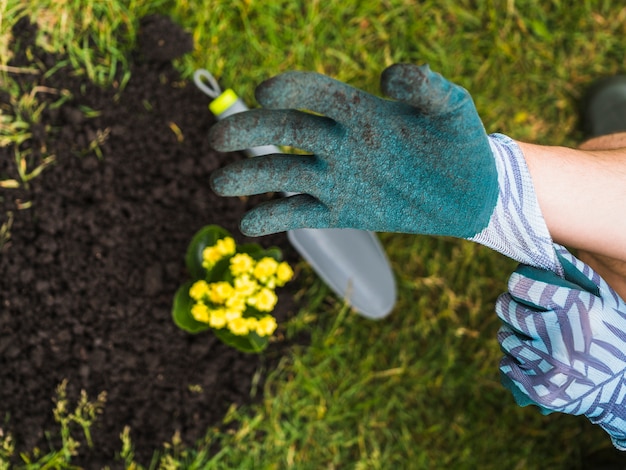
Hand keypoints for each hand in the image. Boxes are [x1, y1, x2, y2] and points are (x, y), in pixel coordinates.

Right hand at [209, 64, 497, 236]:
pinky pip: (301, 214)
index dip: (292, 89)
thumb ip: (425, 87)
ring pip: (285, 174)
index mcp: (360, 109)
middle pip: (286, 131)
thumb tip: (388, 76)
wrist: (471, 192)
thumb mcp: (451, 108)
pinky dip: (274, 218)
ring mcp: (337, 177)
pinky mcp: (341, 211)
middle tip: (217, 138)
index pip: (317, 93)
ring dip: (251, 177)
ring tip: (218, 182)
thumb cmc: (461, 142)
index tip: (266, 91)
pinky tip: (247, 226)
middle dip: (251, 132)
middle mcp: (340, 141)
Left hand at [497, 245, 625, 449]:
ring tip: (534, 338)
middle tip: (523, 312)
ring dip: (514, 335)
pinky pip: (506, 366)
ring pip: (505, 337)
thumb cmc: (614, 335)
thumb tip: (548, 249)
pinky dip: (514, 363)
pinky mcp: (540, 389)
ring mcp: (547, 364)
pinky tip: (532, 361)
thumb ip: (577, 273)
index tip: (523, 287)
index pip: (520, 283)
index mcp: (573, 307)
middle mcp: (558, 334)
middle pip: (507, 308)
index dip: (519, 283)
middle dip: (512, 306)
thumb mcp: (606, 300)